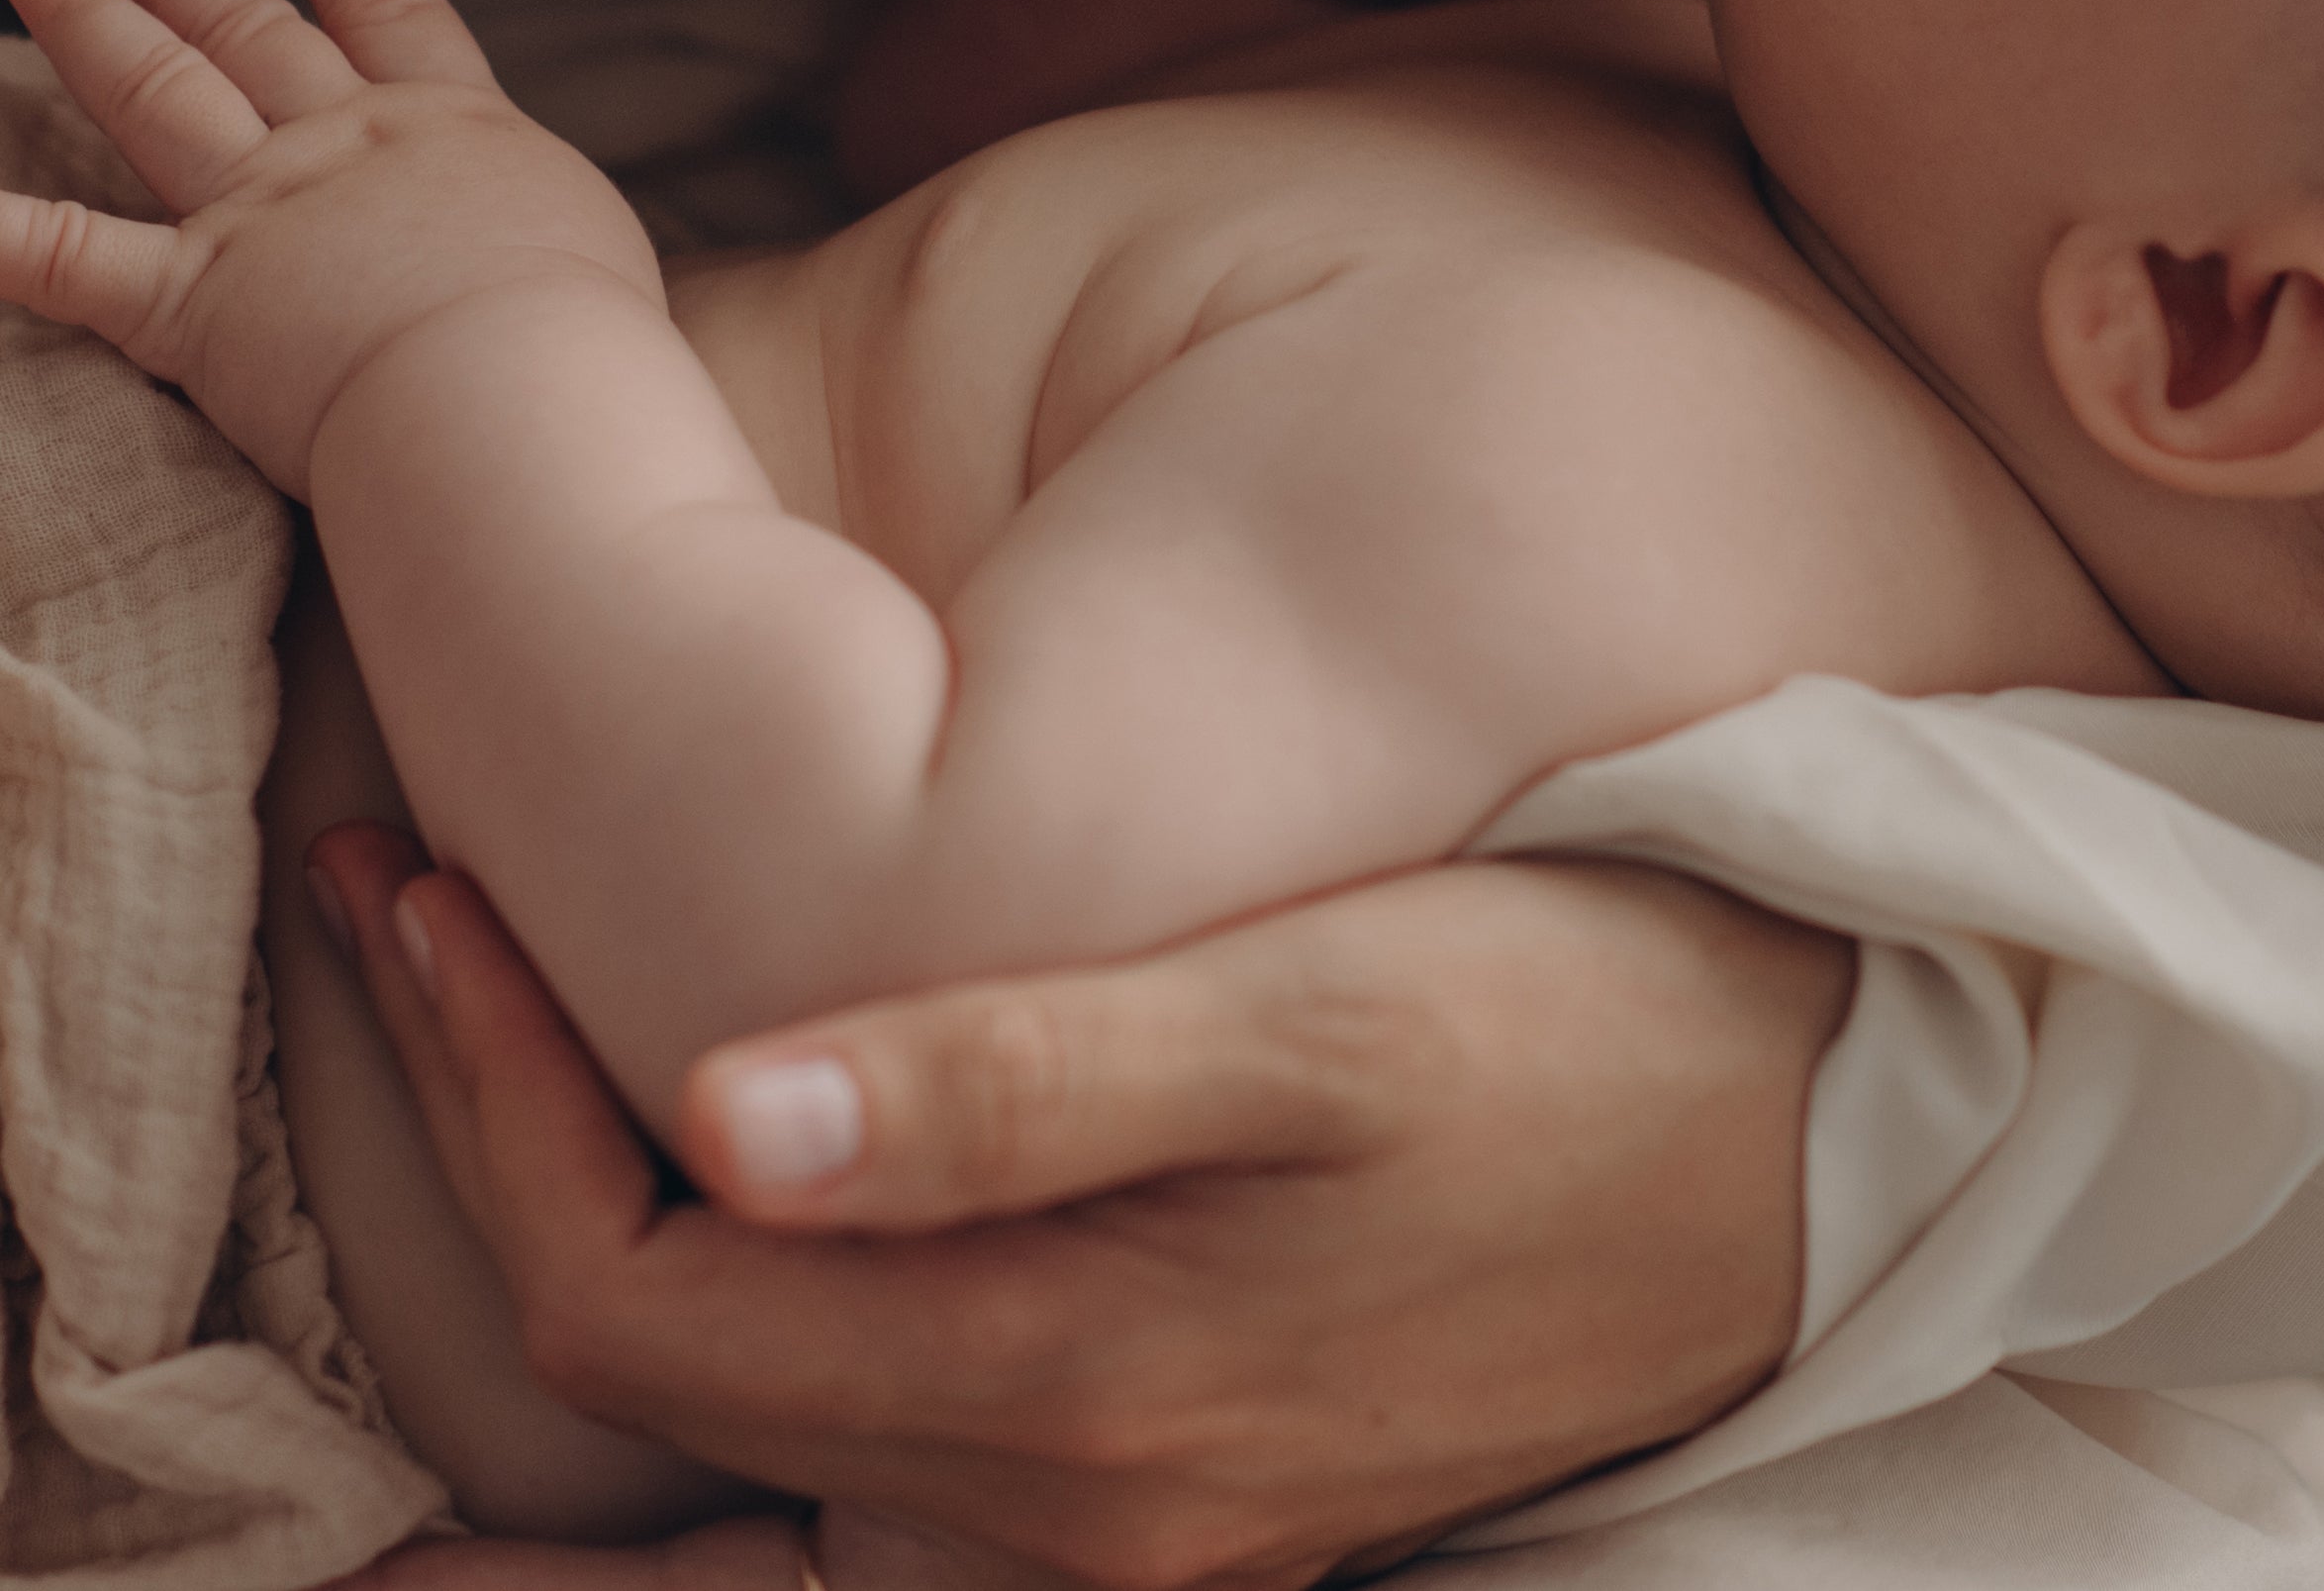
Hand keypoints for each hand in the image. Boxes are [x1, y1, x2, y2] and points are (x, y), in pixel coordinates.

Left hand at [0, 0, 643, 493]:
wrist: (520, 389)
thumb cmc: (590, 341)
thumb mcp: (594, 251)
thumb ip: (540, 231)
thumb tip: (546, 260)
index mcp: (452, 131)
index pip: (386, 4)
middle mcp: (344, 147)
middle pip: (244, 25)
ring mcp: (262, 216)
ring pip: (152, 90)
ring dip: (80, 11)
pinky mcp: (194, 304)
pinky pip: (67, 258)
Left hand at [308, 828, 1853, 1590]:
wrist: (1834, 1138)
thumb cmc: (1584, 1028)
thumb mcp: (1328, 1019)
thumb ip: (1030, 1082)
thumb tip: (721, 1116)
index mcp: (1070, 1379)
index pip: (647, 1283)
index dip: (492, 1090)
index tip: (418, 883)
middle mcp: (1075, 1507)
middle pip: (671, 1388)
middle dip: (499, 1169)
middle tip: (406, 935)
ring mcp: (1148, 1531)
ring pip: (758, 1524)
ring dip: (573, 1433)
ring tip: (415, 1429)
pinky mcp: (1216, 1496)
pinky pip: (895, 1556)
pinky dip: (740, 1543)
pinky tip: (703, 1516)